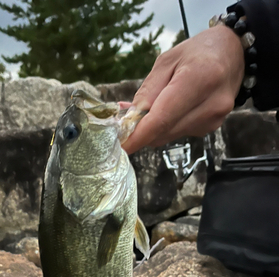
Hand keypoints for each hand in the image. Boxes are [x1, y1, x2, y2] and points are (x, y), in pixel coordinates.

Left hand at [122, 25, 244, 153]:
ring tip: (155, 105)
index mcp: (200, 79)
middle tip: (126, 121)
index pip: (163, 118)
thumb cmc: (198, 52)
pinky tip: (173, 108)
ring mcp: (214, 118)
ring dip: (155, 128)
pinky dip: (168, 126)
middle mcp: (211, 103)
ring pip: (170, 135)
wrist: (233, 54)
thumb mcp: (167, 61)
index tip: (121, 145)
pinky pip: (179, 133)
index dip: (139, 135)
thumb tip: (130, 118)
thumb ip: (148, 91)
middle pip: (164, 131)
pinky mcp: (212, 127)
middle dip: (142, 130)